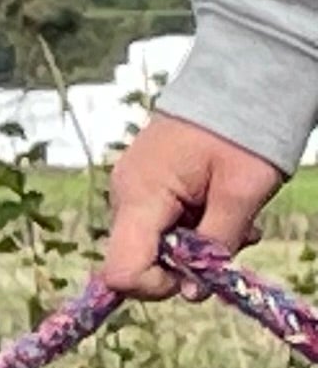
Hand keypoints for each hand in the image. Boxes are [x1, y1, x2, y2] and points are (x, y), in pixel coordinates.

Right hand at [102, 112, 285, 296]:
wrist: (244, 74)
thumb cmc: (246, 129)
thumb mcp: (243, 193)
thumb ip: (216, 245)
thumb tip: (192, 294)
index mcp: (141, 196)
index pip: (122, 271)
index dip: (157, 287)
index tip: (199, 274)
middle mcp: (124, 194)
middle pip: (137, 258)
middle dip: (183, 263)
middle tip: (233, 240)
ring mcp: (131, 185)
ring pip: (151, 242)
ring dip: (192, 244)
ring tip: (234, 217)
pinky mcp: (144, 179)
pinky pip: (158, 220)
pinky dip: (189, 225)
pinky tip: (219, 205)